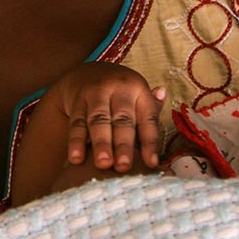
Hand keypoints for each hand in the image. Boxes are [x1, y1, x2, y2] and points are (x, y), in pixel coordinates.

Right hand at [49, 63, 166, 172]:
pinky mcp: (77, 101)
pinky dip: (76, 141)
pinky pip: (77, 122)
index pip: (147, 117)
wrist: (84, 72)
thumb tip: (163, 94)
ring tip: (103, 164)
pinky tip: (76, 158)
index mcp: (138, 90)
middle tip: (123, 166)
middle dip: (123, 144)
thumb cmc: (118, 92)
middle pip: (122, 119)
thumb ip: (150, 107)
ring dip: (101, 143)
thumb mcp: (137, 95)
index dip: (150, 141)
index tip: (152, 163)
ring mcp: (95, 94)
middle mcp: (118, 89)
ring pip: (98, 120)